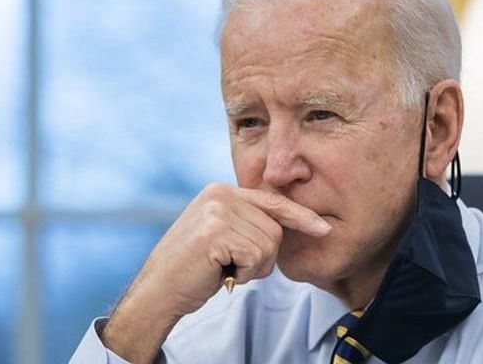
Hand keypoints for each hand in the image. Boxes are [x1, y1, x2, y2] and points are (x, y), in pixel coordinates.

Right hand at [100, 183, 330, 362]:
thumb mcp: (222, 236)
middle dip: (262, 257)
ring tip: (224, 268)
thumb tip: (288, 223)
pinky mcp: (215, 231)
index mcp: (222, 191)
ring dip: (253, 267)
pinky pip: (257, 256)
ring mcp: (217, 210)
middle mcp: (220, 194)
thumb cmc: (193, 269)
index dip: (301, 217)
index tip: (324, 229)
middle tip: (232, 266)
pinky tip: (221, 272)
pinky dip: (245, 273)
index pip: (273, 202)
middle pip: (275, 228)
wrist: (158, 290)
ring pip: (269, 244)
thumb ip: (247, 223)